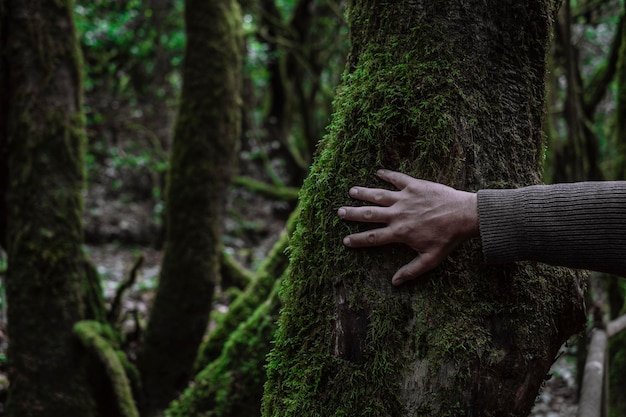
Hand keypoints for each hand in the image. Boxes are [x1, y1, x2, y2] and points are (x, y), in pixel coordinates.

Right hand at [337, 169, 478, 284]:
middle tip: (340, 212)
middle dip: (353, 214)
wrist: (465, 215)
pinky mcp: (415, 185)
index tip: (345, 240)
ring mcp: (405, 198)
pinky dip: (387, 175)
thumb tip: (395, 282)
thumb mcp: (431, 259)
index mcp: (400, 232)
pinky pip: (397, 179)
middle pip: (369, 214)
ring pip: (379, 194)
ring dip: (364, 193)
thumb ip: (412, 270)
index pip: (373, 237)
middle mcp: (398, 214)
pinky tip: (378, 172)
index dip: (358, 240)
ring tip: (351, 191)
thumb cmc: (449, 238)